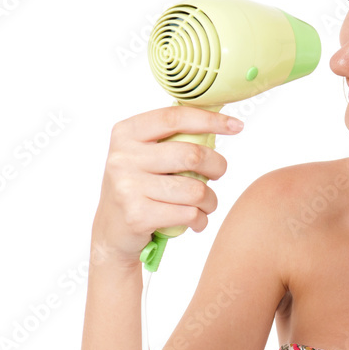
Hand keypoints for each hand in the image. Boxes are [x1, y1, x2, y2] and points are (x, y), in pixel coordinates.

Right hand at [90, 105, 242, 268]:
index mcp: (126, 133)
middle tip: (217, 174)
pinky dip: (200, 219)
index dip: (210, 120)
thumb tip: (219, 119)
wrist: (112, 232)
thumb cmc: (139, 187)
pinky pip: (189, 213)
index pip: (174, 118)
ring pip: (195, 190)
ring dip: (210, 200)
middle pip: (192, 155)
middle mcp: (122, 158)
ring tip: (206, 204)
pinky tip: (195, 220)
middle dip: (217, 167)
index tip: (236, 126)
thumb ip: (171, 137)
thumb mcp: (143, 154)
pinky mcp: (137, 215)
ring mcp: (128, 187)